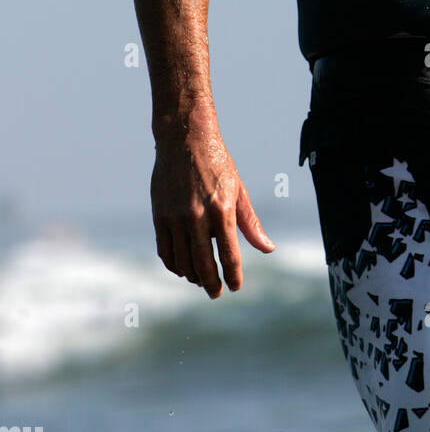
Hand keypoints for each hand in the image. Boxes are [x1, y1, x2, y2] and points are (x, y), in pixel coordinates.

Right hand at [151, 128, 273, 296]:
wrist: (184, 138)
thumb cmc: (217, 163)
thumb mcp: (238, 189)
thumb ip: (251, 223)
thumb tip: (268, 249)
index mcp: (222, 209)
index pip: (228, 254)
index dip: (233, 275)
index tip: (235, 287)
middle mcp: (197, 215)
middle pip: (203, 264)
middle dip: (212, 284)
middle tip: (217, 293)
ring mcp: (175, 216)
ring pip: (182, 261)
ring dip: (193, 276)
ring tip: (201, 280)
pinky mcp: (159, 215)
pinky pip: (165, 250)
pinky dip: (174, 265)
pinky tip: (182, 268)